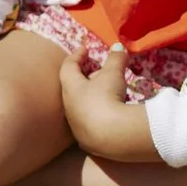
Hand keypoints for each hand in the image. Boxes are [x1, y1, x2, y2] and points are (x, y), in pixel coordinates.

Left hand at [58, 45, 159, 162]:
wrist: (111, 137)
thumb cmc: (106, 98)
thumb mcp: (113, 75)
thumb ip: (115, 59)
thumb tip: (118, 46)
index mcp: (70, 87)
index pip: (68, 66)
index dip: (77, 56)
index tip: (85, 50)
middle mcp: (68, 106)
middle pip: (74, 86)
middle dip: (87, 77)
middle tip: (100, 71)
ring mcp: (75, 124)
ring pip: (81, 105)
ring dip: (92, 97)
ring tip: (109, 92)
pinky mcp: (86, 139)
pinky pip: (89, 122)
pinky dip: (97, 115)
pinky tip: (110, 115)